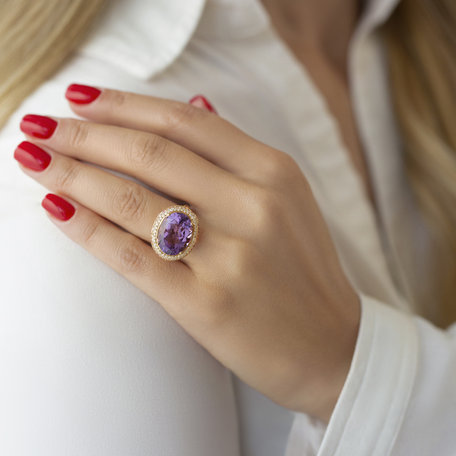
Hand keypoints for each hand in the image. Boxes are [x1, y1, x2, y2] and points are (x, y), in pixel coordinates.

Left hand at [14, 85, 359, 422]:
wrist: (333, 347)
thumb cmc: (304, 273)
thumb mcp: (288, 200)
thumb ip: (238, 154)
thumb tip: (193, 104)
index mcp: (274, 174)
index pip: (185, 122)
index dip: (126, 106)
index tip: (82, 100)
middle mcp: (253, 207)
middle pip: (152, 154)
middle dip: (85, 134)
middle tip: (42, 125)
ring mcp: (229, 257)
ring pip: (133, 201)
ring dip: (73, 174)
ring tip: (35, 159)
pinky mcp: (205, 304)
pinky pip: (131, 257)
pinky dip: (87, 228)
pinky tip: (57, 208)